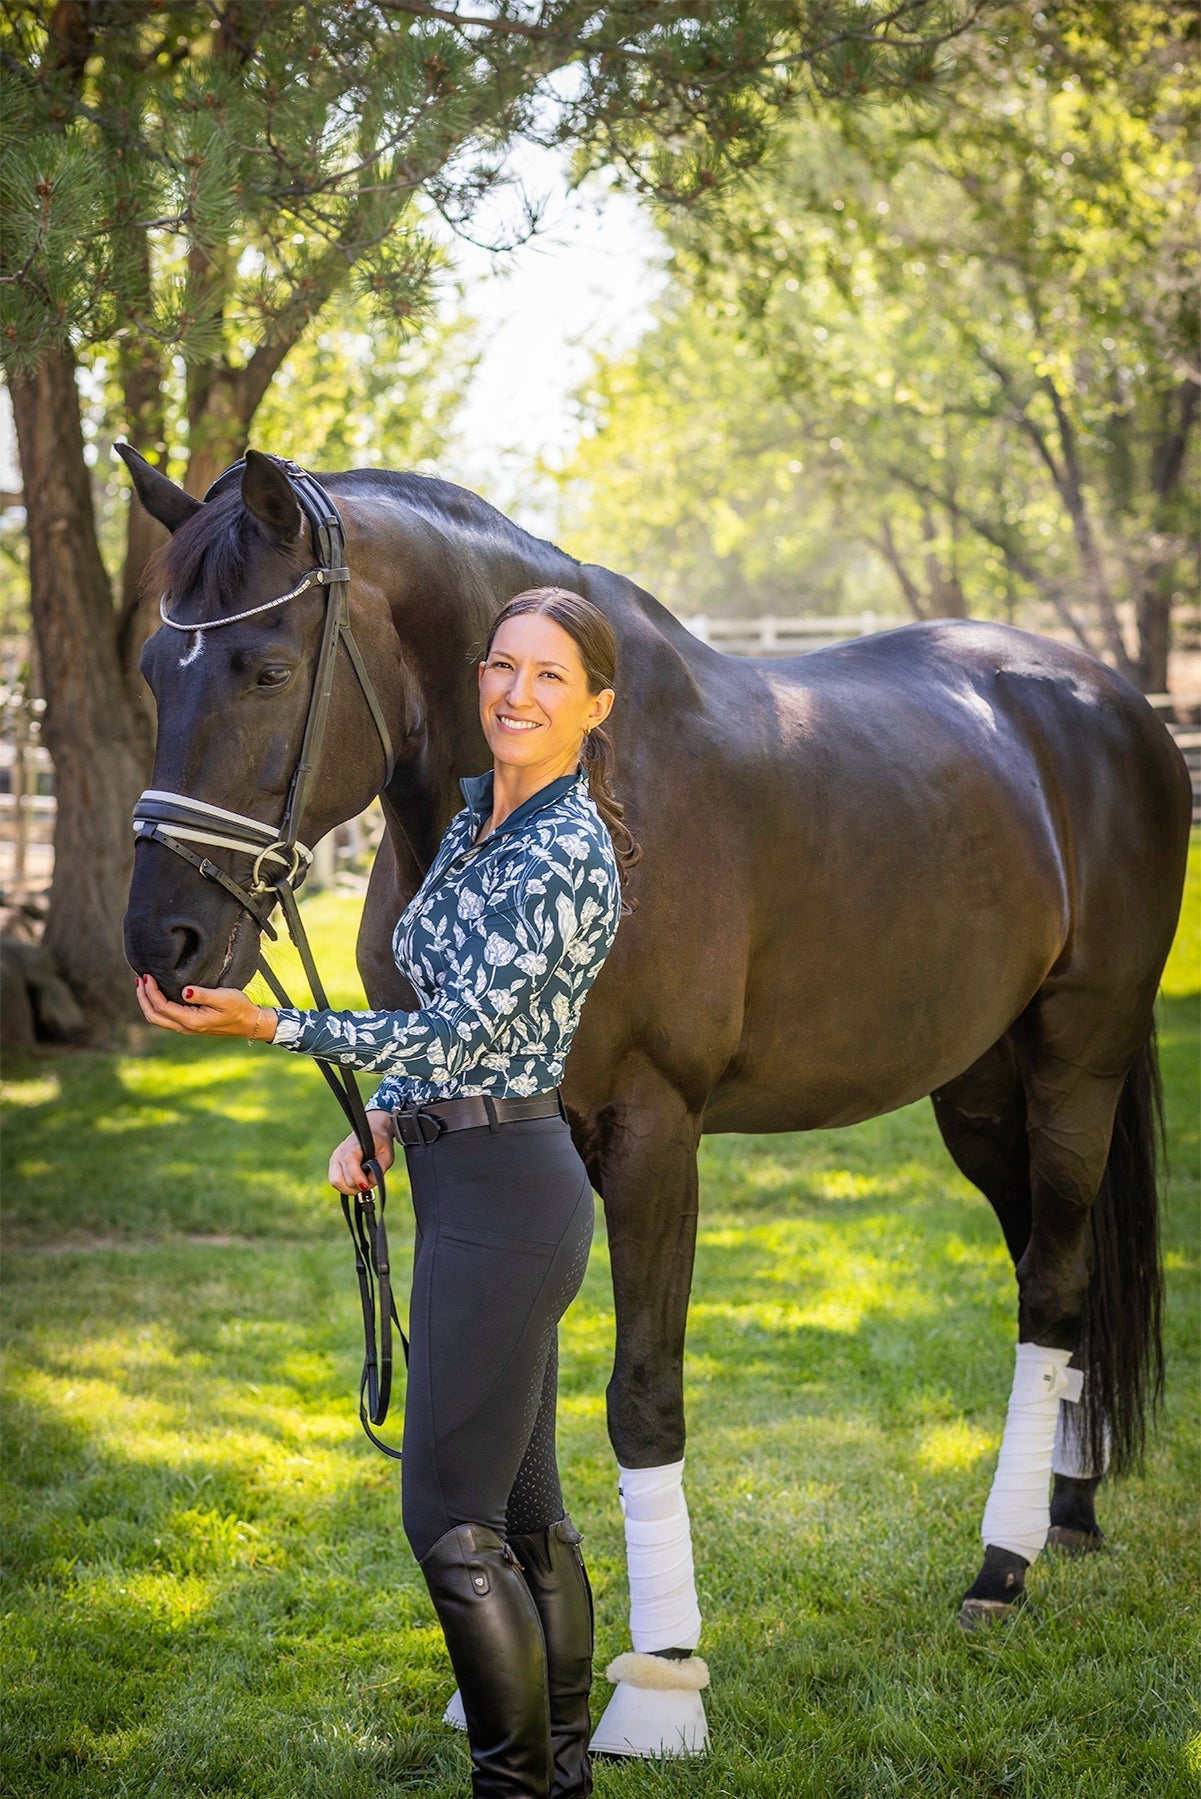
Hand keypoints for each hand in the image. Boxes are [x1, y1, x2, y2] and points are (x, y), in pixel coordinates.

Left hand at [135, 973, 274, 1039]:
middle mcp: (186, 1027)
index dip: (151, 991)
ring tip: (143, 985)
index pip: (162, 1006)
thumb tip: (184, 991)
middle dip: (143, 998)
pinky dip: (156, 1005)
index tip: (148, 976)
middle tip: (139, 979)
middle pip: (154, 1016)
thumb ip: (202, 995)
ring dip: (147, 1002)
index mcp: (191, 1021)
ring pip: (158, 1018)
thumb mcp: (223, 997)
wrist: (249, 1023)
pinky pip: (166, 1018)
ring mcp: (187, 1028)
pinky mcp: (190, 1025)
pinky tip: (158, 994)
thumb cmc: (239, 1008)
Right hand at [329, 1110, 395, 1193]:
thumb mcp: (387, 1154)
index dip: (358, 1178)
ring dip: (350, 1189)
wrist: (372, 1131)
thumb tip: (370, 1182)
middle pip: (344, 1178)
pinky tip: (355, 1184)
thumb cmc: (380, 1143)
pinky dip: (344, 1186)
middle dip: (358, 1185)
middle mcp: (340, 1152)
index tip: (366, 1186)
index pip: (350, 1162)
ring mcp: (334, 1158)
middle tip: (369, 1183)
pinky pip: (334, 1181)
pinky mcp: (333, 1164)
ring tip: (362, 1185)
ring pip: (336, 1182)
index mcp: (353, 1146)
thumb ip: (380, 1167)